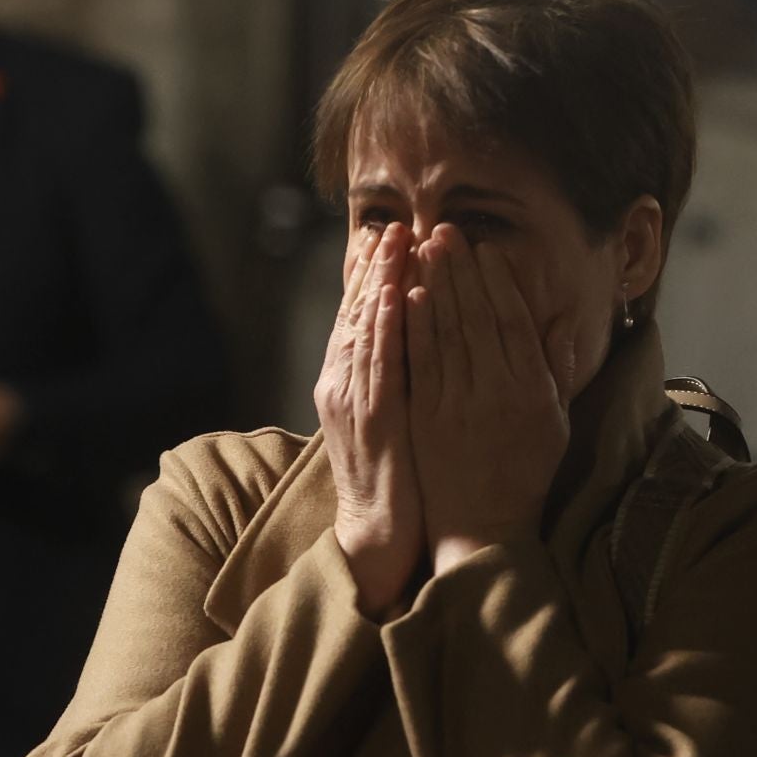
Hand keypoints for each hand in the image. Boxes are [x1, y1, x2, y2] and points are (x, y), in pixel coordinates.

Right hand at [316, 222, 423, 617]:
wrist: (376, 533)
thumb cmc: (394, 476)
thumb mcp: (393, 416)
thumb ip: (397, 376)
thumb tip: (415, 336)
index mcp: (347, 382)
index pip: (357, 316)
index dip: (367, 274)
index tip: (382, 235)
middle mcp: (341, 384)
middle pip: (355, 312)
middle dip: (371, 266)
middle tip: (389, 223)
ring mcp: (352, 401)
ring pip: (365, 328)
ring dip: (380, 280)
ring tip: (395, 240)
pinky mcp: (372, 420)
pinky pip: (380, 365)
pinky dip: (387, 326)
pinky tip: (398, 295)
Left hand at [406, 225, 577, 575]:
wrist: (484, 528)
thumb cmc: (524, 473)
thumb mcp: (556, 423)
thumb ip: (557, 370)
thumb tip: (563, 320)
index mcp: (531, 391)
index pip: (512, 322)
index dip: (497, 281)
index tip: (485, 248)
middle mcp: (495, 393)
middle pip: (475, 318)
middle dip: (459, 271)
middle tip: (445, 230)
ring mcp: (457, 406)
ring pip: (444, 334)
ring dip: (432, 287)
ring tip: (422, 249)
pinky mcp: (426, 419)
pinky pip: (419, 364)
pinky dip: (412, 328)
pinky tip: (404, 298)